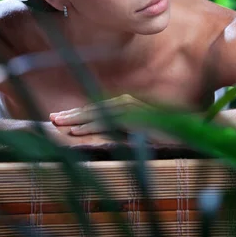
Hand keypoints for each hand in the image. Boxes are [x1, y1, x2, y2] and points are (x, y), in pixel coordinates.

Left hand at [49, 94, 177, 144]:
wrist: (185, 131)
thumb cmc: (162, 132)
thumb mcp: (138, 130)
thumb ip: (122, 128)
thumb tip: (102, 134)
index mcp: (124, 104)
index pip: (96, 108)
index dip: (77, 112)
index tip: (59, 117)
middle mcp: (124, 102)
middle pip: (92, 108)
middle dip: (70, 114)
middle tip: (51, 119)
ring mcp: (128, 108)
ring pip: (96, 113)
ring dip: (75, 119)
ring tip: (58, 123)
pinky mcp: (132, 118)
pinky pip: (106, 122)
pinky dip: (90, 126)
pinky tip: (76, 131)